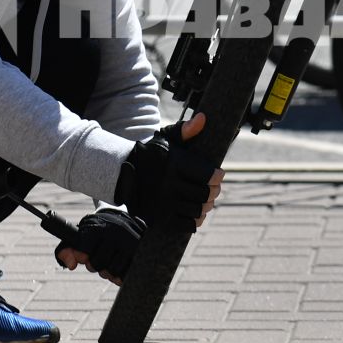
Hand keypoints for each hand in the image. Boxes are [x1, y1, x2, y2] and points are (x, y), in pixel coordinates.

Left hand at [54, 209, 144, 284]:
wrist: (120, 219)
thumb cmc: (95, 231)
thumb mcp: (79, 235)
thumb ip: (66, 249)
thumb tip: (71, 266)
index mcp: (98, 227)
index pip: (84, 250)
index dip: (82, 256)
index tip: (83, 257)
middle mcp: (115, 232)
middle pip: (98, 264)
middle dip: (95, 265)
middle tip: (97, 259)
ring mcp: (130, 242)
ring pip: (113, 271)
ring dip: (108, 272)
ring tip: (109, 262)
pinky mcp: (140, 251)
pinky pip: (127, 273)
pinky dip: (121, 275)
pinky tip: (119, 267)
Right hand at [114, 112, 223, 229]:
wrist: (124, 174)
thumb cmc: (152, 154)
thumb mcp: (166, 138)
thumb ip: (185, 130)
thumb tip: (202, 118)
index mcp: (175, 164)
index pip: (207, 174)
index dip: (217, 176)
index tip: (218, 175)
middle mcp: (170, 184)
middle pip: (205, 193)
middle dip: (214, 191)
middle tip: (214, 188)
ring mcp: (165, 203)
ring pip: (198, 209)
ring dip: (206, 206)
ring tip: (207, 200)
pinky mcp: (160, 218)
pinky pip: (186, 224)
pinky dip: (196, 221)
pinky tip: (197, 214)